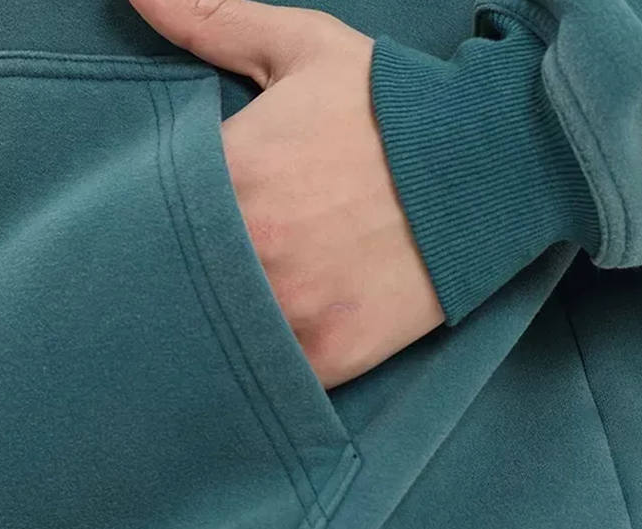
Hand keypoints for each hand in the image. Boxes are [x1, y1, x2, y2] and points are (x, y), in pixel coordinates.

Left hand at [127, 0, 445, 388]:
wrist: (495, 163)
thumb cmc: (395, 107)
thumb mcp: (303, 50)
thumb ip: (212, 19)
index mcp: (229, 176)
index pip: (146, 216)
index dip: (150, 225)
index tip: (165, 227)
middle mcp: (250, 251)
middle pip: (174, 285)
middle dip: (176, 281)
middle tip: (188, 279)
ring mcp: (289, 311)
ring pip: (218, 339)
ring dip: (216, 329)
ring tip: (227, 314)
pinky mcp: (326, 356)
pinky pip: (270, 379)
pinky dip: (262, 369)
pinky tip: (265, 348)